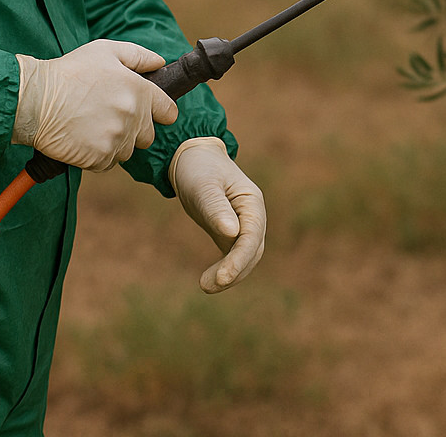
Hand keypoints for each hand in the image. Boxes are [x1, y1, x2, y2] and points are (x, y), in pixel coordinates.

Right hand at [12, 40, 177, 170]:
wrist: (35, 99)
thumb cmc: (69, 72)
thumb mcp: (105, 50)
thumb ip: (138, 56)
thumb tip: (159, 63)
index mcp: (139, 91)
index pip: (168, 111)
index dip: (160, 111)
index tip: (149, 112)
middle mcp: (133, 117)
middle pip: (147, 135)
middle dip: (133, 128)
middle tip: (108, 115)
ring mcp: (117, 139)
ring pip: (126, 150)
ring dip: (114, 142)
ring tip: (91, 125)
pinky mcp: (99, 157)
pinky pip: (107, 163)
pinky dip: (97, 155)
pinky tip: (82, 138)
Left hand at [169, 137, 265, 292]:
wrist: (192, 159)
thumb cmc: (199, 168)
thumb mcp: (204, 185)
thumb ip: (217, 208)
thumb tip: (232, 234)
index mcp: (252, 202)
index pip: (252, 237)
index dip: (239, 259)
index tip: (222, 278)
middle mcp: (253, 216)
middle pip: (252, 251)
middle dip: (234, 271)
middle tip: (207, 285)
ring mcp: (243, 226)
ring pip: (245, 258)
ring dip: (230, 275)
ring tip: (204, 285)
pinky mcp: (231, 234)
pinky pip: (233, 257)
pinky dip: (224, 271)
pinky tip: (208, 280)